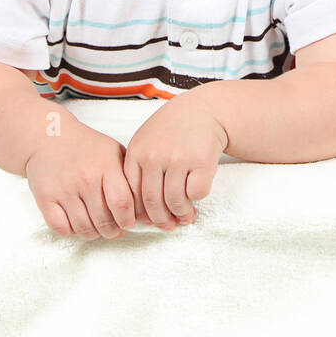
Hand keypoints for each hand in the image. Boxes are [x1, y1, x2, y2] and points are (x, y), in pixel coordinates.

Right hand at [25, 123, 138, 239]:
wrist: (49, 137)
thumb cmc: (86, 146)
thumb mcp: (113, 151)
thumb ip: (128, 174)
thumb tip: (143, 204)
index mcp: (106, 166)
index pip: (122, 203)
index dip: (128, 219)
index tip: (129, 223)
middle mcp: (85, 178)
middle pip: (104, 221)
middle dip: (113, 231)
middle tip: (115, 230)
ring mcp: (64, 189)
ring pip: (84, 228)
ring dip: (94, 234)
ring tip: (99, 228)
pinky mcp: (45, 198)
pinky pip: (62, 228)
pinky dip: (72, 231)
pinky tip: (78, 223)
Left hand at [124, 93, 227, 229]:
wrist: (204, 110)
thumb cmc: (174, 129)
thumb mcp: (147, 142)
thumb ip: (139, 170)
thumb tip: (141, 213)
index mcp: (137, 152)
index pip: (131, 194)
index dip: (139, 214)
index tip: (148, 221)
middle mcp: (154, 156)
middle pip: (152, 202)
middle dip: (160, 220)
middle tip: (168, 226)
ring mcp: (178, 158)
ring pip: (174, 202)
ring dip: (180, 213)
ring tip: (184, 215)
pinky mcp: (201, 161)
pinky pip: (196, 193)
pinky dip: (196, 199)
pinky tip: (196, 194)